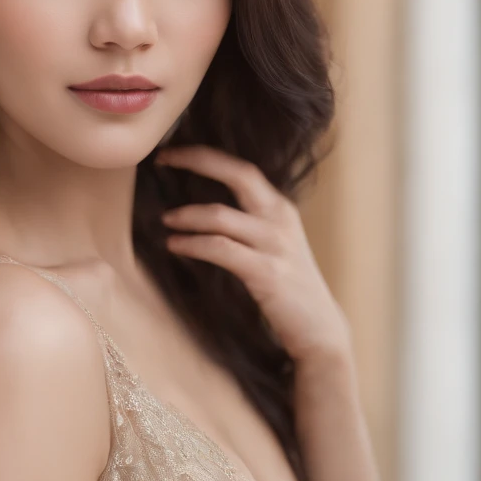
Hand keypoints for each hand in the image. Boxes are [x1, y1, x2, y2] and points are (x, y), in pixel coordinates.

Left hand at [155, 145, 353, 376]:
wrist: (319, 328)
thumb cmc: (287, 286)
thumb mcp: (272, 244)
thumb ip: (248, 222)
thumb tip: (201, 209)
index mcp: (279, 207)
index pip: (241, 168)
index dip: (205, 155)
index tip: (171, 152)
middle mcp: (280, 218)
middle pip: (238, 174)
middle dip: (196, 161)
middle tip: (161, 160)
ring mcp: (275, 244)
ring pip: (220, 215)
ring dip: (186, 215)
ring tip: (165, 220)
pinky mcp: (266, 272)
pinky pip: (220, 249)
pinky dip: (192, 244)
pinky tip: (174, 245)